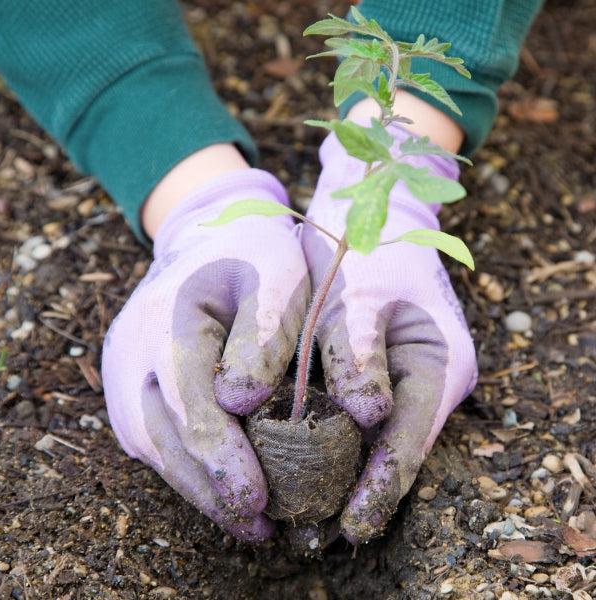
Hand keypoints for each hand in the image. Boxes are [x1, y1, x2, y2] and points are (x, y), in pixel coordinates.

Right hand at [102, 169, 308, 541]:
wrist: (211, 235)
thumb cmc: (253, 254)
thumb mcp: (277, 276)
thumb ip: (264, 334)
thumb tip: (239, 403)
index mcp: (168, 318)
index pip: (189, 402)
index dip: (222, 457)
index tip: (256, 500)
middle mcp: (132, 350)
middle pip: (163, 435)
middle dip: (210, 488)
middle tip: (257, 527)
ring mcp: (124, 369)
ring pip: (152, 444)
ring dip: (196, 487)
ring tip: (245, 521)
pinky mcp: (131, 383)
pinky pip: (152, 434)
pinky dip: (185, 466)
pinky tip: (220, 487)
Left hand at [302, 126, 476, 542]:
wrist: (370, 210)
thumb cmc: (368, 246)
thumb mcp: (360, 294)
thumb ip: (360, 354)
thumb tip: (367, 417)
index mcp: (439, 362)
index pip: (410, 440)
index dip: (381, 486)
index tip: (350, 525)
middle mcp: (429, 379)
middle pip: (395, 449)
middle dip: (358, 490)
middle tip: (318, 532)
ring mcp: (405, 377)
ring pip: (375, 438)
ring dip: (343, 472)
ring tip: (306, 511)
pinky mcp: (379, 371)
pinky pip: (358, 417)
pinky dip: (333, 441)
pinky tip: (301, 460)